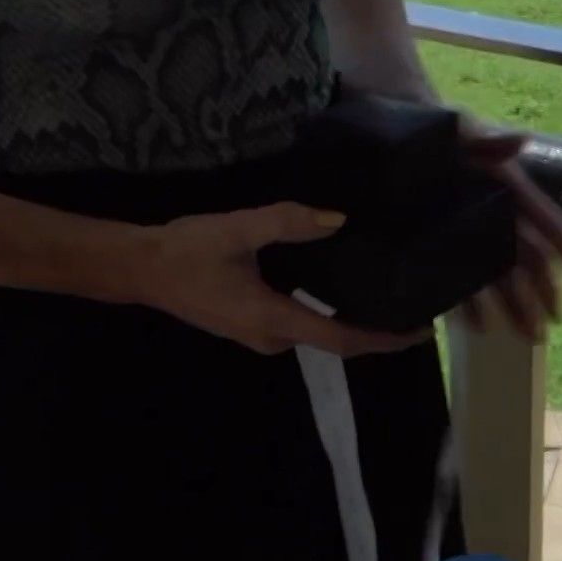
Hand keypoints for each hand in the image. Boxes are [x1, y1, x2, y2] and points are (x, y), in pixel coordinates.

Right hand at [135, 202, 436, 358]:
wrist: (141, 268)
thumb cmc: (187, 250)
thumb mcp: (237, 229)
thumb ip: (287, 223)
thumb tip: (338, 220)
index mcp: (273, 319)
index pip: (341, 340)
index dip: (383, 339)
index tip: (420, 330)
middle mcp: (271, 338)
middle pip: (334, 341)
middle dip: (373, 328)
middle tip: (410, 301)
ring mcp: (258, 335)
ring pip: (315, 331)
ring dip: (348, 318)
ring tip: (383, 289)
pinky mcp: (249, 324)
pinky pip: (299, 322)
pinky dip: (325, 310)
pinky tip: (337, 281)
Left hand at [452, 112, 561, 342]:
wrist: (391, 137)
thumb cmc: (433, 127)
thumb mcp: (458, 128)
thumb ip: (487, 139)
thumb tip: (523, 140)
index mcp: (509, 188)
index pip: (548, 222)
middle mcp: (495, 214)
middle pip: (528, 257)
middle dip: (544, 290)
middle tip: (555, 321)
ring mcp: (469, 233)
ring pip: (499, 274)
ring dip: (516, 305)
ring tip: (527, 335)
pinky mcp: (440, 247)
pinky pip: (460, 278)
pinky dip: (471, 303)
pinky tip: (479, 327)